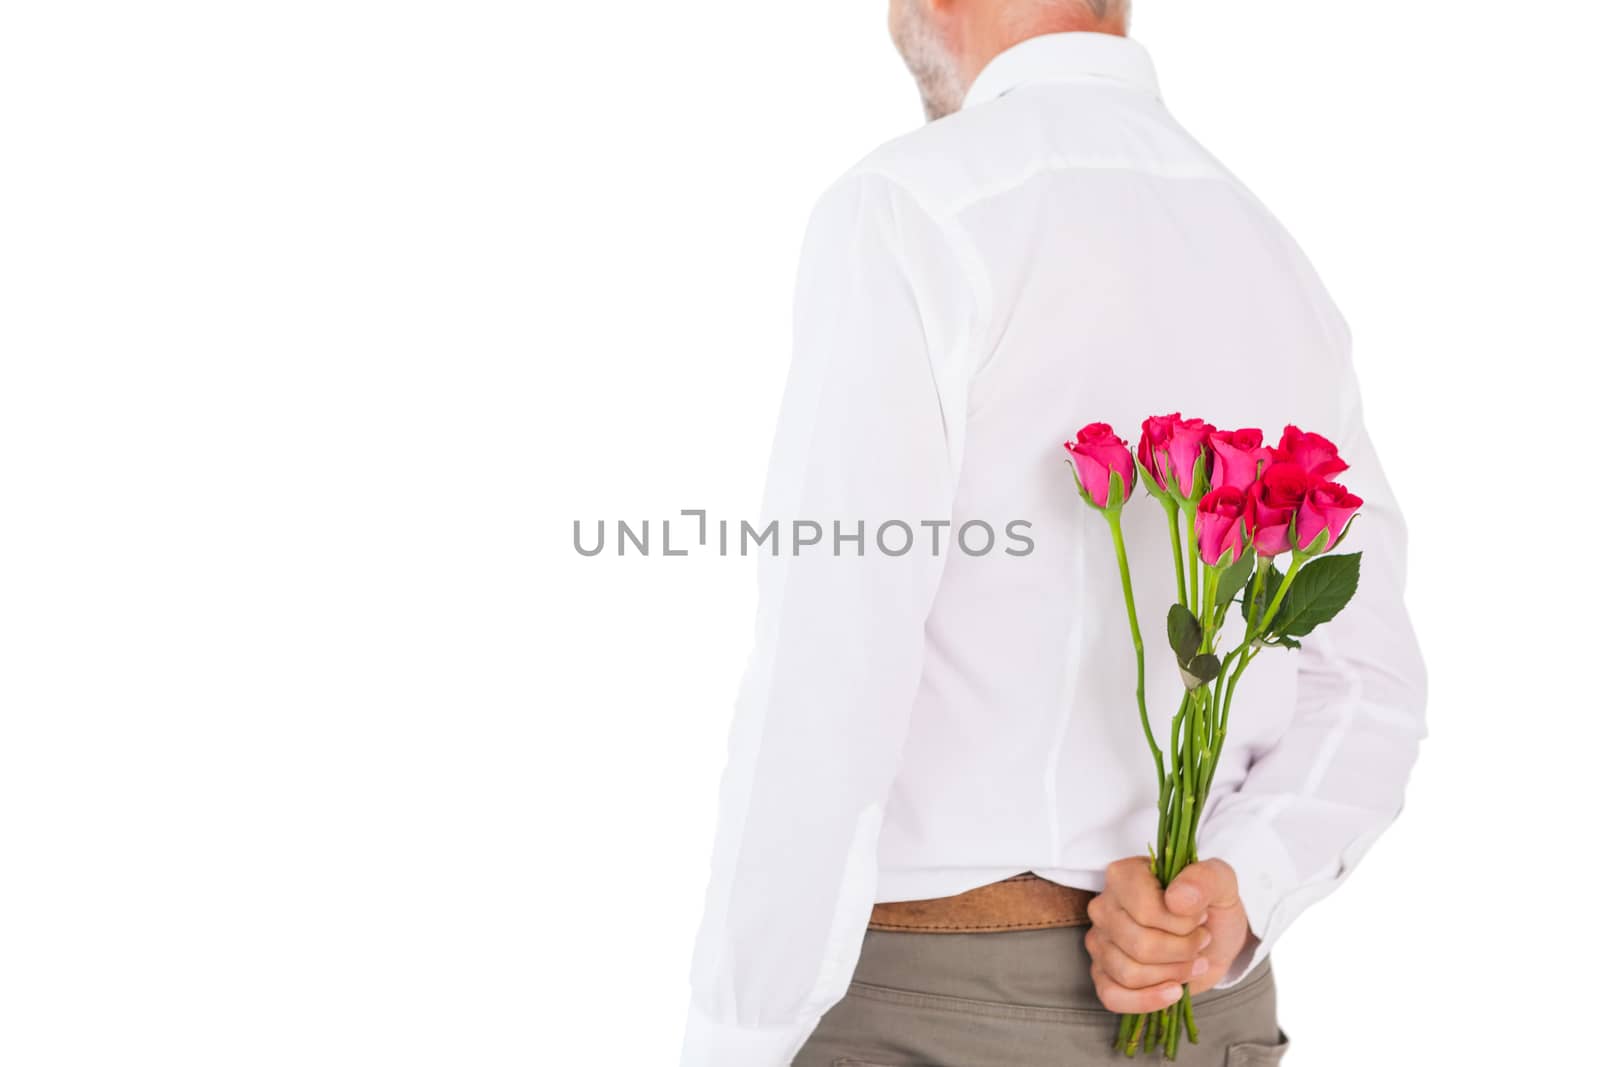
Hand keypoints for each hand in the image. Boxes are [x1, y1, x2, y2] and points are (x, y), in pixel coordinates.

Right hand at [1085, 856, 1253, 1012]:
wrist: (1210, 938)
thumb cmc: (1209, 906)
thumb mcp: (1220, 883)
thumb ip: (1203, 880)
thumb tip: (1176, 900)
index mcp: (1124, 875)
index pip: (1145, 910)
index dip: (1182, 924)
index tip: (1201, 919)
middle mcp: (1104, 906)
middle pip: (1140, 945)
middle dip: (1182, 952)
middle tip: (1201, 942)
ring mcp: (1099, 941)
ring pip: (1129, 973)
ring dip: (1172, 974)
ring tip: (1191, 961)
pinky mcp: (1102, 972)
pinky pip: (1112, 996)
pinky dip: (1147, 1000)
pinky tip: (1173, 991)